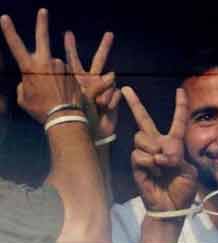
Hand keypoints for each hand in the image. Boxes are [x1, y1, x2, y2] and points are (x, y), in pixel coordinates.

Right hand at [0, 9, 81, 123]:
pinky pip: (64, 74)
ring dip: (54, 76)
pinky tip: (64, 93)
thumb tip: (32, 78)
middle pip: (42, 38)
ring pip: (54, 66)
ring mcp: (61, 66)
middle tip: (43, 11)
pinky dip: (63, 82)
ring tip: (56, 94)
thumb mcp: (25, 98)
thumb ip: (26, 83)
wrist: (65, 117)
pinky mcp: (72, 71)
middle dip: (42, 23)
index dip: (9, 32)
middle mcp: (46, 63)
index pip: (16, 46)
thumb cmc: (41, 110)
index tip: (5, 18)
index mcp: (30, 68)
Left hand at [64, 31, 120, 137]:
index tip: (68, 33)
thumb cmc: (78, 117)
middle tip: (110, 34)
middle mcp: (92, 81)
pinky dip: (110, 102)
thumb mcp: (79, 99)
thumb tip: (113, 74)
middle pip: (99, 60)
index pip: (73, 60)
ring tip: (100, 105)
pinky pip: (115, 94)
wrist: (90, 132)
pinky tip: (104, 110)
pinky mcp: (114, 97)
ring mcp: (104, 89)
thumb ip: (94, 86)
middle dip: (105, 47)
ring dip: (105, 94)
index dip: (71, 47)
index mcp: (77, 80)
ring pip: (111, 79)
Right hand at [122, 87, 197, 212]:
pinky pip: (138, 154)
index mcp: (174, 144)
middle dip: (134, 103)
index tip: (180, 90)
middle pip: (143, 119)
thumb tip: (160, 152)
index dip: (179, 106)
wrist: (171, 207)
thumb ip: (177, 157)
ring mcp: (145, 153)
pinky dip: (148, 164)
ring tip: (160, 166)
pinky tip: (153, 173)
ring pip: (141, 137)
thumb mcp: (188, 171)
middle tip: (126, 89)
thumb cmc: (182, 189)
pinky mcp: (136, 163)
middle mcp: (157, 144)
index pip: (177, 121)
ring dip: (154, 151)